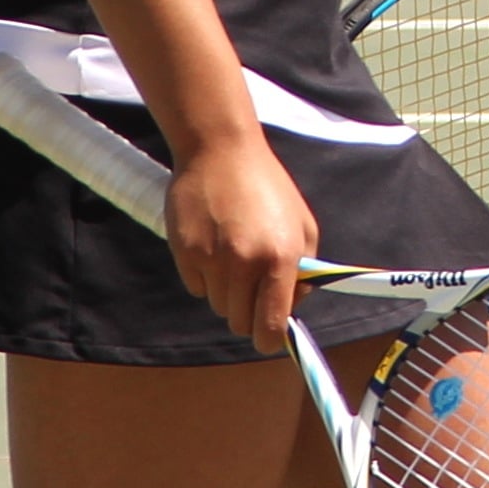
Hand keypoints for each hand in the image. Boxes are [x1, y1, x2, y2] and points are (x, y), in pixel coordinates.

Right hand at [165, 135, 317, 352]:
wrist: (221, 149)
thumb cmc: (267, 187)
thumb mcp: (302, 225)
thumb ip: (303, 273)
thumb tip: (291, 310)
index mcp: (281, 257)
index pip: (271, 326)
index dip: (270, 338)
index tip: (269, 334)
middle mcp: (246, 262)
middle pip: (240, 322)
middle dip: (247, 311)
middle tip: (251, 283)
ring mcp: (212, 258)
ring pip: (217, 306)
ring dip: (226, 291)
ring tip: (232, 254)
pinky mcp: (184, 252)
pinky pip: (196, 288)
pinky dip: (204, 276)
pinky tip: (212, 244)